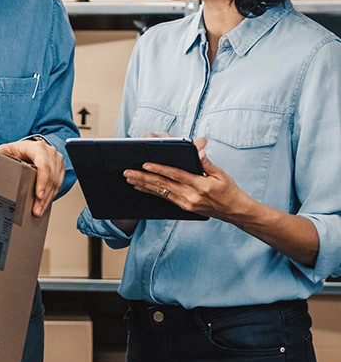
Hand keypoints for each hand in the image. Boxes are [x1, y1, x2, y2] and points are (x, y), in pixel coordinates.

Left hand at [0, 138, 64, 217]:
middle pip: (50, 177)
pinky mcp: (60, 168)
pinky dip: (51, 196)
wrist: (31, 148)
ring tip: (39, 211)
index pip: (43, 165)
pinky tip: (44, 205)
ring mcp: (57, 160)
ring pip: (56, 183)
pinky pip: (58, 185)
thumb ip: (2, 155)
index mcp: (37, 148)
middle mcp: (50, 152)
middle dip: (43, 197)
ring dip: (47, 199)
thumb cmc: (19, 150)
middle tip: (36, 210)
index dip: (42, 181)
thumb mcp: (8, 149)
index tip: (38, 195)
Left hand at [123, 138, 244, 220]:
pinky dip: (151, 192)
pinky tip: (140, 188)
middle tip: (128, 172)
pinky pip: (164, 198)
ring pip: (160, 192)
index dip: (159, 169)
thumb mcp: (221, 173)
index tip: (145, 164)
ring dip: (143, 185)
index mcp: (200, 185)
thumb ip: (207, 163)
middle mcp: (191, 196)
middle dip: (143, 177)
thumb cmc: (228, 189)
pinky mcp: (184, 207)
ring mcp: (186, 203)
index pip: (176, 175)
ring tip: (129, 178)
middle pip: (163, 185)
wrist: (234, 211)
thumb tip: (199, 150)